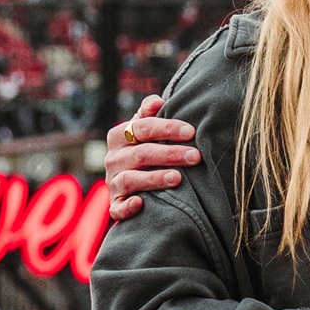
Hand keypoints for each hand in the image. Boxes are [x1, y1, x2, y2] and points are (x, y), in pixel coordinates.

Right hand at [102, 95, 201, 221]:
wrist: (130, 183)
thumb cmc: (145, 149)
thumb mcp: (144, 130)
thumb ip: (149, 114)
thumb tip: (158, 101)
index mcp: (119, 136)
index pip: (142, 128)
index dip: (167, 128)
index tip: (191, 131)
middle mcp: (113, 159)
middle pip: (141, 154)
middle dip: (170, 154)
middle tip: (196, 156)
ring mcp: (113, 183)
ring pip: (131, 180)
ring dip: (154, 178)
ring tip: (178, 178)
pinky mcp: (115, 205)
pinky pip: (117, 208)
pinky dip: (127, 207)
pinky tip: (141, 203)